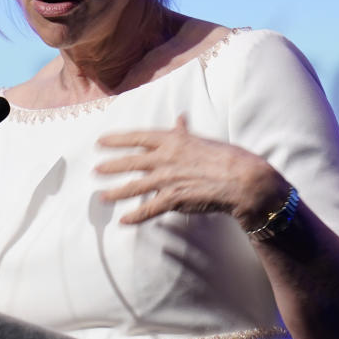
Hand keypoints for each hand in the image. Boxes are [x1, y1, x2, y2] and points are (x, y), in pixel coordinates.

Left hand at [94, 115, 284, 227]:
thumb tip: (179, 117)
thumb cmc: (226, 158)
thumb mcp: (201, 140)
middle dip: (110, 166)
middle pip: (130, 162)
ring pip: (134, 186)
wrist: (242, 179)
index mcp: (172, 141)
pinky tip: (123, 221)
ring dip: (116, 192)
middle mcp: (165, 158)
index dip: (117, 140)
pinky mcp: (174, 198)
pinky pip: (149, 209)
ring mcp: (168, 179)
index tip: (101, 141)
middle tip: (95, 170)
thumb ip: (183, 132)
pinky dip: (135, 216)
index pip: (137, 137)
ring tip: (101, 196)